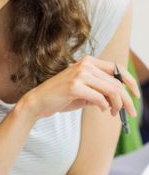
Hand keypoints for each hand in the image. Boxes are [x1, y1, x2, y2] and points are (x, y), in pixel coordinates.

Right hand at [21, 56, 139, 118]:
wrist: (38, 102)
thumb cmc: (61, 97)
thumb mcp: (85, 90)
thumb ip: (101, 90)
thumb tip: (121, 98)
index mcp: (88, 62)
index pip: (118, 69)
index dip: (131, 83)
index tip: (136, 96)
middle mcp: (85, 65)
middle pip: (117, 82)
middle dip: (126, 100)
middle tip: (130, 112)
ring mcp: (79, 74)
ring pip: (111, 90)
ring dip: (117, 105)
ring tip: (113, 113)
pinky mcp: (74, 86)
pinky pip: (99, 98)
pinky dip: (104, 107)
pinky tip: (102, 110)